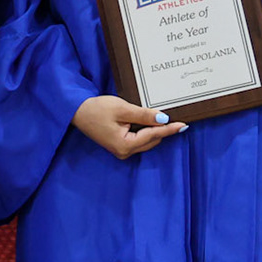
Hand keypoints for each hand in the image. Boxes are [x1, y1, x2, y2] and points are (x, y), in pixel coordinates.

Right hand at [73, 95, 187, 159]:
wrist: (77, 112)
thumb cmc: (97, 109)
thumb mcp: (122, 109)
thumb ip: (143, 115)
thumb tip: (163, 119)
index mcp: (126, 145)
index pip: (153, 135)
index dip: (169, 129)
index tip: (184, 125)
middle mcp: (125, 152)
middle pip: (152, 140)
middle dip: (163, 130)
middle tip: (175, 116)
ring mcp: (122, 151)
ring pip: (146, 141)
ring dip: (154, 130)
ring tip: (162, 116)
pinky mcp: (119, 146)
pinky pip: (139, 139)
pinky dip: (146, 131)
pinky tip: (149, 120)